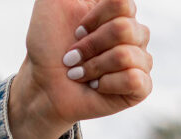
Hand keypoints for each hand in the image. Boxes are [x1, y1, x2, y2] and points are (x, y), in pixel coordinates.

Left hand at [9, 0, 152, 138]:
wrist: (42, 85)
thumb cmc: (45, 46)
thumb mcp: (50, 3)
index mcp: (117, 12)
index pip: (125, 3)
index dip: (97, 16)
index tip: (76, 28)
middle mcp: (132, 35)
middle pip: (128, 29)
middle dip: (91, 45)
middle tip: (74, 57)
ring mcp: (139, 61)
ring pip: (130, 55)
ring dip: (95, 66)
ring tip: (80, 74)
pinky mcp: (139, 88)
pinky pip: (137, 79)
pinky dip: (110, 83)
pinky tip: (97, 87)